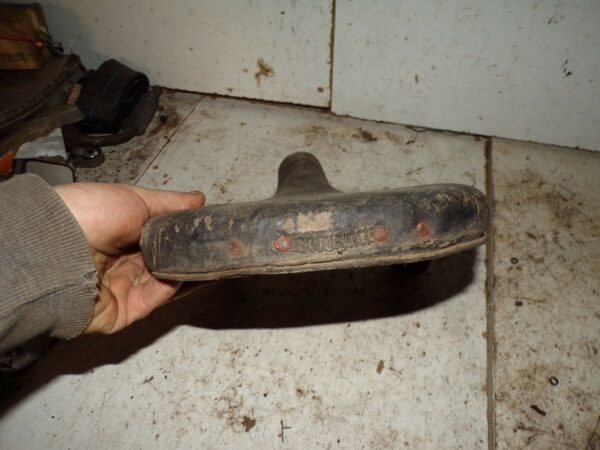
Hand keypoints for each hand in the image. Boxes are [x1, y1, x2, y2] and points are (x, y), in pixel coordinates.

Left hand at [55, 183, 204, 333]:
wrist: (60, 249)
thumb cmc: (88, 215)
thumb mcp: (135, 199)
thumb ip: (170, 203)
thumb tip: (198, 200)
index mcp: (119, 233)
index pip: (158, 237)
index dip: (181, 234)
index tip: (205, 230)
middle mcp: (120, 261)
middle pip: (164, 261)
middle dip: (188, 254)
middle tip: (214, 246)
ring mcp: (123, 287)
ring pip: (165, 282)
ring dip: (189, 272)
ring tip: (214, 259)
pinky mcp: (126, 311)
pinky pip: (158, 300)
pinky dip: (178, 289)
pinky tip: (197, 274)